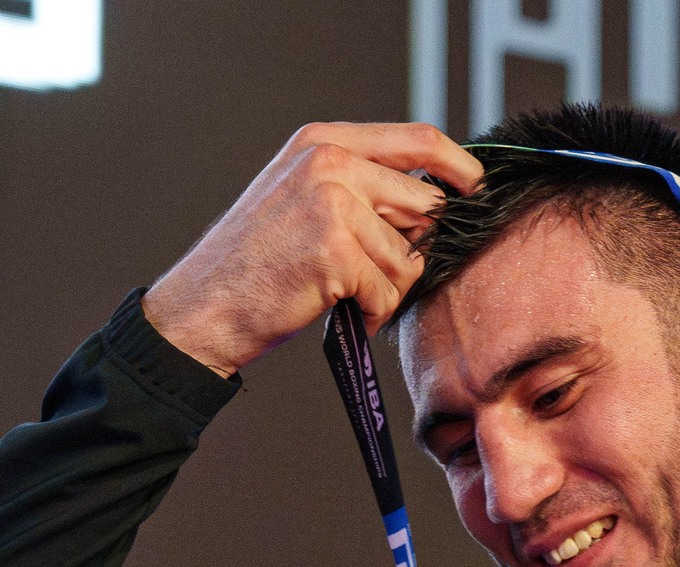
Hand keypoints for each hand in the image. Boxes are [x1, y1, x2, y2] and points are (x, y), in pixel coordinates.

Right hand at [142, 122, 482, 376]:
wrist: (203, 305)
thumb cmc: (257, 263)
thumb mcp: (303, 196)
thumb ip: (359, 182)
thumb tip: (433, 198)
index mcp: (323, 142)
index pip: (417, 139)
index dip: (459, 165)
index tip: (475, 188)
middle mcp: (329, 162)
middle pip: (423, 206)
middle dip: (412, 251)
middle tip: (371, 274)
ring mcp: (333, 203)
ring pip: (410, 257)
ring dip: (387, 289)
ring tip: (345, 293)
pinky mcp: (336, 251)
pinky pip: (388, 292)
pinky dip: (372, 313)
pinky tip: (338, 309)